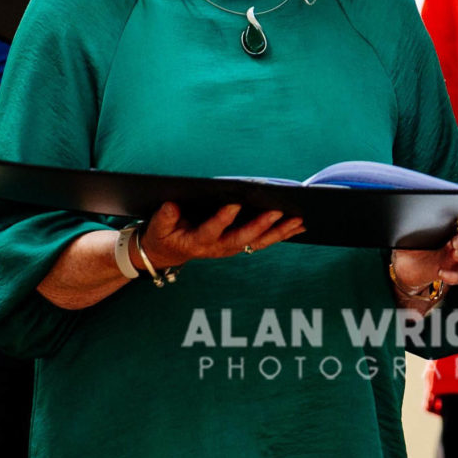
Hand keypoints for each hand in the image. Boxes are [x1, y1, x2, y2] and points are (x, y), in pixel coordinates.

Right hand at [139, 201, 305, 268]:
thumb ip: (165, 217)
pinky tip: (298, 226)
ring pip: (258, 242)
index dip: (222, 218)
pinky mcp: (238, 246)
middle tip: (279, 211)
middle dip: (262, 225)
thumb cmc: (164, 235)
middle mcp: (218, 248)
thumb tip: (174, 205)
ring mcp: (230, 248)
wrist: (168, 254)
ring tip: (299, 220)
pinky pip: (262, 241)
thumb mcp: (157, 226)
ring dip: (279, 232)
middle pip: (243, 238)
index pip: (211, 230)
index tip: (235, 203)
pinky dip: (281, 234)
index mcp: (197, 241)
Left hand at [392, 221, 457, 311]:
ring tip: (453, 256)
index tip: (456, 230)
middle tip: (454, 243)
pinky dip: (454, 276)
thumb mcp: (410, 233)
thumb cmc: (409, 243)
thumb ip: (420, 225)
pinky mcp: (453, 273)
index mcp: (451, 227)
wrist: (403, 266)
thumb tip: (422, 218)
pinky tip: (441, 273)